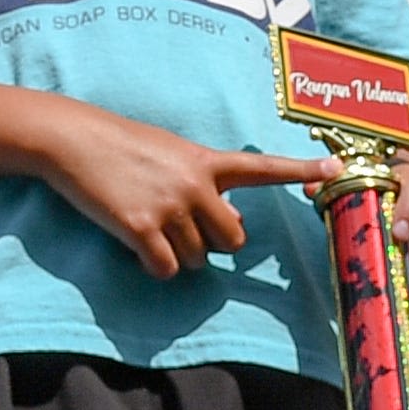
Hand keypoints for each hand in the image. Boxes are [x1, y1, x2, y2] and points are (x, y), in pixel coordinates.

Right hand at [37, 103, 339, 280]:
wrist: (73, 140)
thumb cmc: (120, 145)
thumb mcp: (170, 154)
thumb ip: (204, 184)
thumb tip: (231, 226)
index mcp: (205, 161)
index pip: (261, 168)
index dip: (300, 170)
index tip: (335, 169)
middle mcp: (195, 184)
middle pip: (231, 239)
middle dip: (212, 245)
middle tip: (182, 231)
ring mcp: (169, 206)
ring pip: (197, 259)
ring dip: (178, 255)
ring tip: (149, 227)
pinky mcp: (141, 228)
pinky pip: (167, 269)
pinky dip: (155, 267)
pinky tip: (137, 248)